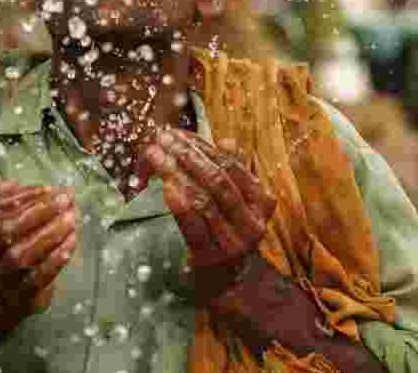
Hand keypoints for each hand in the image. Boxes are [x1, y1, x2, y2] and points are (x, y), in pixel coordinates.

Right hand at [0, 178, 76, 327]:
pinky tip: (70, 243)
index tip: (47, 188)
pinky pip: (36, 280)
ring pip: (22, 254)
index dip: (23, 197)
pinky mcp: (14, 302)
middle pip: (7, 230)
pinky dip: (55, 260)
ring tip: (72, 217)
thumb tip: (12, 183)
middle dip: (40, 210)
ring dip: (51, 232)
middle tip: (66, 197)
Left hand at [141, 129, 275, 301]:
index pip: (231, 166)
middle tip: (163, 138)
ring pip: (204, 199)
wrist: (228, 284)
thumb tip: (225, 141)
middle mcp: (252, 223)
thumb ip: (233, 172)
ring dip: (176, 173)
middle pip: (217, 180)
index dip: (204, 147)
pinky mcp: (210, 258)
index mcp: (262, 202)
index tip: (178, 133)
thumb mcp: (237, 203)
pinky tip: (164, 185)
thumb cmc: (227, 234)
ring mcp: (233, 243)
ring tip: (155, 154)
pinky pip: (193, 225)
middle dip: (187, 155)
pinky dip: (179, 202)